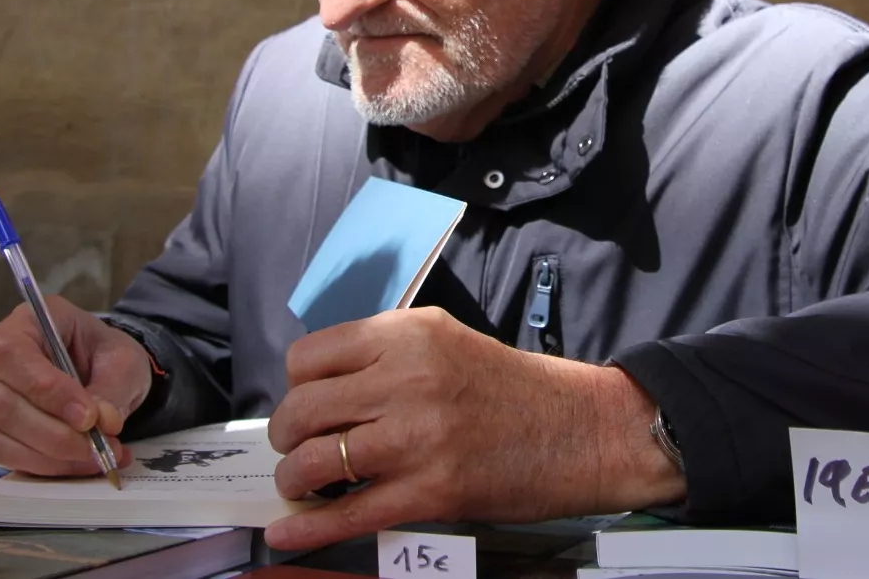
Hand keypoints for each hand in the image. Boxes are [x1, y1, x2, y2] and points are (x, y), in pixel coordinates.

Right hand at [0, 296, 151, 476]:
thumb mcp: (123, 361)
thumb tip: (102, 422)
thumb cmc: (104, 355)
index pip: (10, 354)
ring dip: (48, 455)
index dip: (46, 390)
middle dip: (54, 433)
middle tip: (99, 445)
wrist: (99, 372)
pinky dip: (38, 465)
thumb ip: (112, 388)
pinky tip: (74, 463)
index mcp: (24, 322)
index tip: (88, 417)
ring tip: (96, 457)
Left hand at [265, 306, 685, 549]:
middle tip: (297, 448)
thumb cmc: (516, 390)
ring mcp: (416, 437)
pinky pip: (347, 514)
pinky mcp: (429, 491)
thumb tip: (322, 388)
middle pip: (301, 410)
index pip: (309, 358)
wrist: (581, 430)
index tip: (305, 403)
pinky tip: (287, 532)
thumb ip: (386, 355)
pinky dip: (308, 529)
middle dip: (287, 436)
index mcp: (408, 335)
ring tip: (306, 484)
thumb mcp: (446, 341)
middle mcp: (406, 379)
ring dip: (297, 479)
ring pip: (314, 461)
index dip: (296, 387)